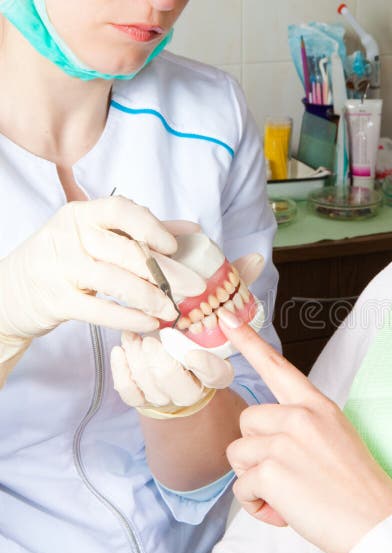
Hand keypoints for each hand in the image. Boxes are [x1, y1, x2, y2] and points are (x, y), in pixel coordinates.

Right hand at [0, 196, 179, 341]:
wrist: (12, 291)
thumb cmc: (68, 260)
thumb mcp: (97, 238)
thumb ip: (144, 232)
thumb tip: (192, 230)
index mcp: (82, 214)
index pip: (120, 210)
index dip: (151, 227)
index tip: (174, 247)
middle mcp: (68, 236)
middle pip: (126, 251)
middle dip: (166, 272)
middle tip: (195, 287)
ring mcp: (59, 268)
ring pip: (114, 281)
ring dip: (151, 298)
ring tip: (174, 310)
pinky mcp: (55, 300)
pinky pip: (99, 310)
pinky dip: (129, 318)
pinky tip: (150, 323)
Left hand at [110, 254, 266, 415]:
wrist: (173, 374)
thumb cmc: (195, 338)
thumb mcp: (216, 315)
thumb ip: (231, 290)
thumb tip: (255, 258)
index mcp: (216, 372)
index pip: (215, 375)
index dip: (203, 365)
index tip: (191, 351)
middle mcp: (192, 389)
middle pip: (175, 381)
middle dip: (160, 356)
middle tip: (155, 332)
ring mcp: (164, 397)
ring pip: (149, 383)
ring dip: (139, 355)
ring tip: (135, 333)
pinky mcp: (140, 399)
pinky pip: (129, 391)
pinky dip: (122, 367)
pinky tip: (122, 347)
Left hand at [220, 311, 391, 552]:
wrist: (377, 522)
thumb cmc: (357, 489)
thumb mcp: (336, 439)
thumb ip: (301, 428)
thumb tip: (263, 441)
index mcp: (318, 406)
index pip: (278, 367)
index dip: (249, 342)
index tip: (226, 320)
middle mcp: (300, 416)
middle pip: (247, 421)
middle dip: (256, 451)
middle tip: (286, 476)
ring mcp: (284, 441)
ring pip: (238, 454)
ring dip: (254, 481)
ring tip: (288, 496)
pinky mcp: (271, 470)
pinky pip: (241, 488)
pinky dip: (257, 507)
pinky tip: (286, 512)